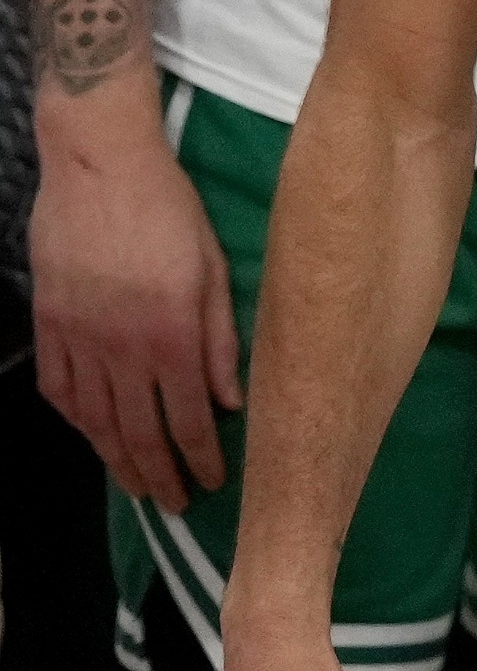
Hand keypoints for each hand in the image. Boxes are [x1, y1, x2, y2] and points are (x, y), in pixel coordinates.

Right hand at [33, 82, 241, 506]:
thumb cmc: (169, 207)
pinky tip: (91, 434)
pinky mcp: (48, 324)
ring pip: (96, 421)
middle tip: (176, 505)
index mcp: (171, 334)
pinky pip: (58, 389)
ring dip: (117, 460)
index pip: (190, 418)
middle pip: (140, 432)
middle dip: (160, 475)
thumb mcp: (213, 265)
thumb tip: (234, 400)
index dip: (201, 458)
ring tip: (137, 486)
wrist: (99, 165)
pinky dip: (76, 420)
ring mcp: (78, 340)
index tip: (213, 486)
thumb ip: (222, 337)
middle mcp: (122, 349)